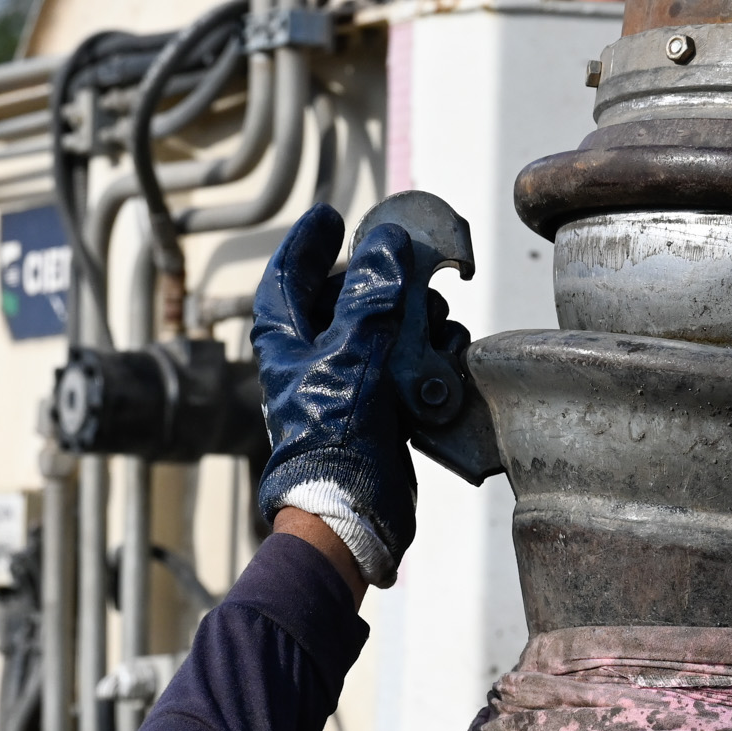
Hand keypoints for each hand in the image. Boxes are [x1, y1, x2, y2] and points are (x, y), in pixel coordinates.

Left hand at [251, 205, 444, 586]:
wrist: (354, 513)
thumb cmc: (334, 439)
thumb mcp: (351, 355)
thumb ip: (369, 297)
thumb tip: (384, 245)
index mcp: (287, 343)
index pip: (287, 278)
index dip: (307, 244)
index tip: (331, 217)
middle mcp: (313, 362)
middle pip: (347, 300)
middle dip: (384, 283)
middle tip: (410, 270)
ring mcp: (347, 387)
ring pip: (383, 332)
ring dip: (413, 322)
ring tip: (433, 322)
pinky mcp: (379, 411)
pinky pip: (405, 368)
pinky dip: (426, 359)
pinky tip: (444, 358)